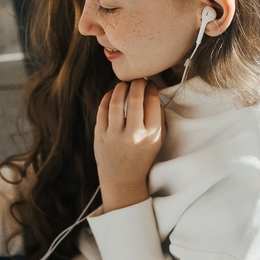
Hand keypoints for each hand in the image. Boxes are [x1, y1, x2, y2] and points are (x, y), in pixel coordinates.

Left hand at [95, 79, 163, 211]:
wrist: (123, 179)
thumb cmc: (143, 156)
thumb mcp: (158, 140)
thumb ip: (159, 118)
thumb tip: (153, 92)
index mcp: (152, 135)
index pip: (152, 102)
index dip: (151, 87)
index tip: (150, 84)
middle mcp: (134, 134)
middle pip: (135, 98)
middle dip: (137, 83)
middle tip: (138, 80)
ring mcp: (115, 135)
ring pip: (116, 101)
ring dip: (121, 87)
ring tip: (125, 84)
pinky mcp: (100, 136)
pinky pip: (102, 110)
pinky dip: (107, 97)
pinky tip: (112, 94)